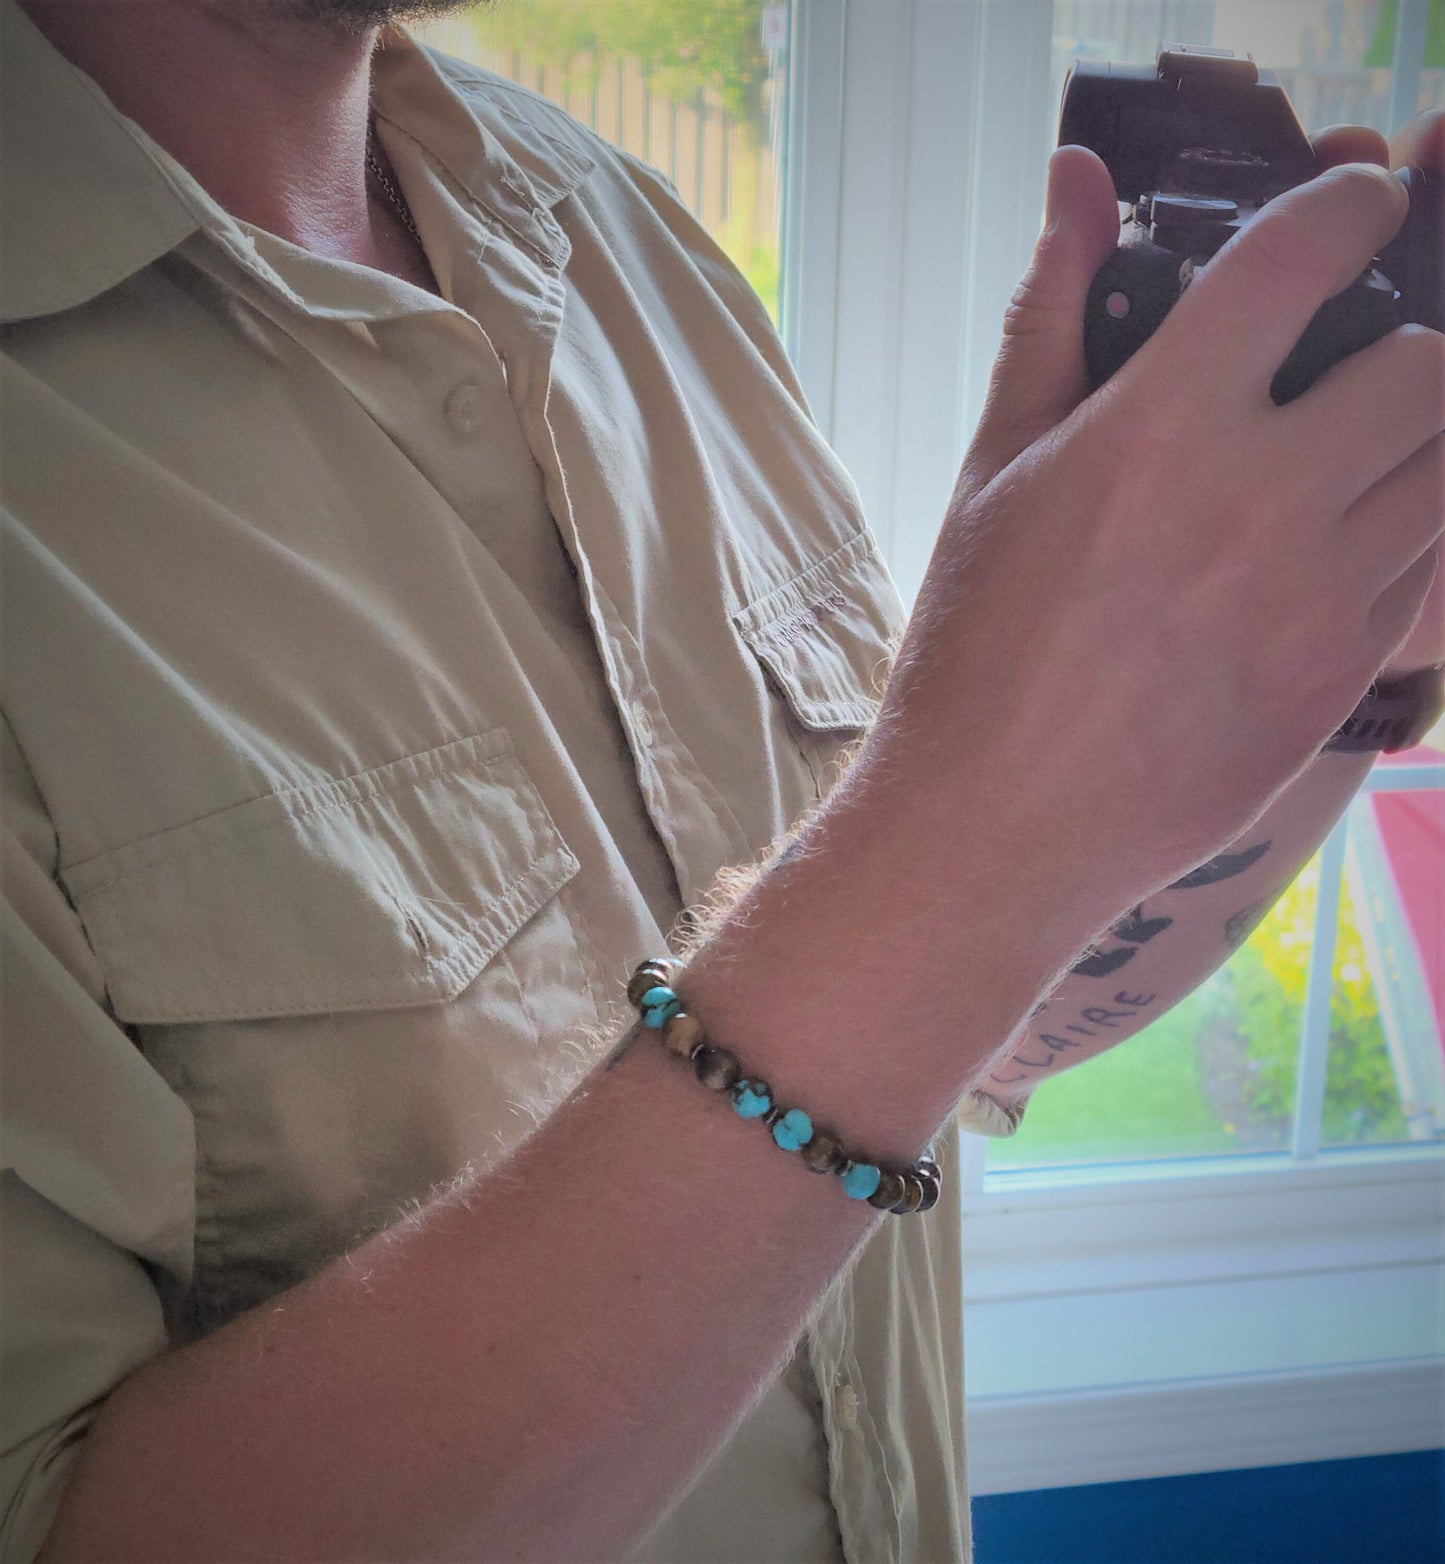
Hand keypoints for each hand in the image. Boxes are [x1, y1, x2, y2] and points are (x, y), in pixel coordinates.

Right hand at [880, 150, 1442, 920]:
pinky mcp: (1342, 672)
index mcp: (1158, 429)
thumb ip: (1052, 317)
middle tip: (1342, 368)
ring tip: (1337, 464)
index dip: (1349, 207)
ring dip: (1407, 440)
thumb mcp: (993, 472)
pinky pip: (1424, 568)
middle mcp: (1258, 500)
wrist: (998, 822)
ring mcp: (1316, 594)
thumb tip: (1075, 186)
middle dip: (1396, 343)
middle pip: (1423, 365)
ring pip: (1443, 464)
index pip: (1305, 259)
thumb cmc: (976, 650)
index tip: (1355, 207)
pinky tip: (1316, 559)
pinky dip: (1395, 536)